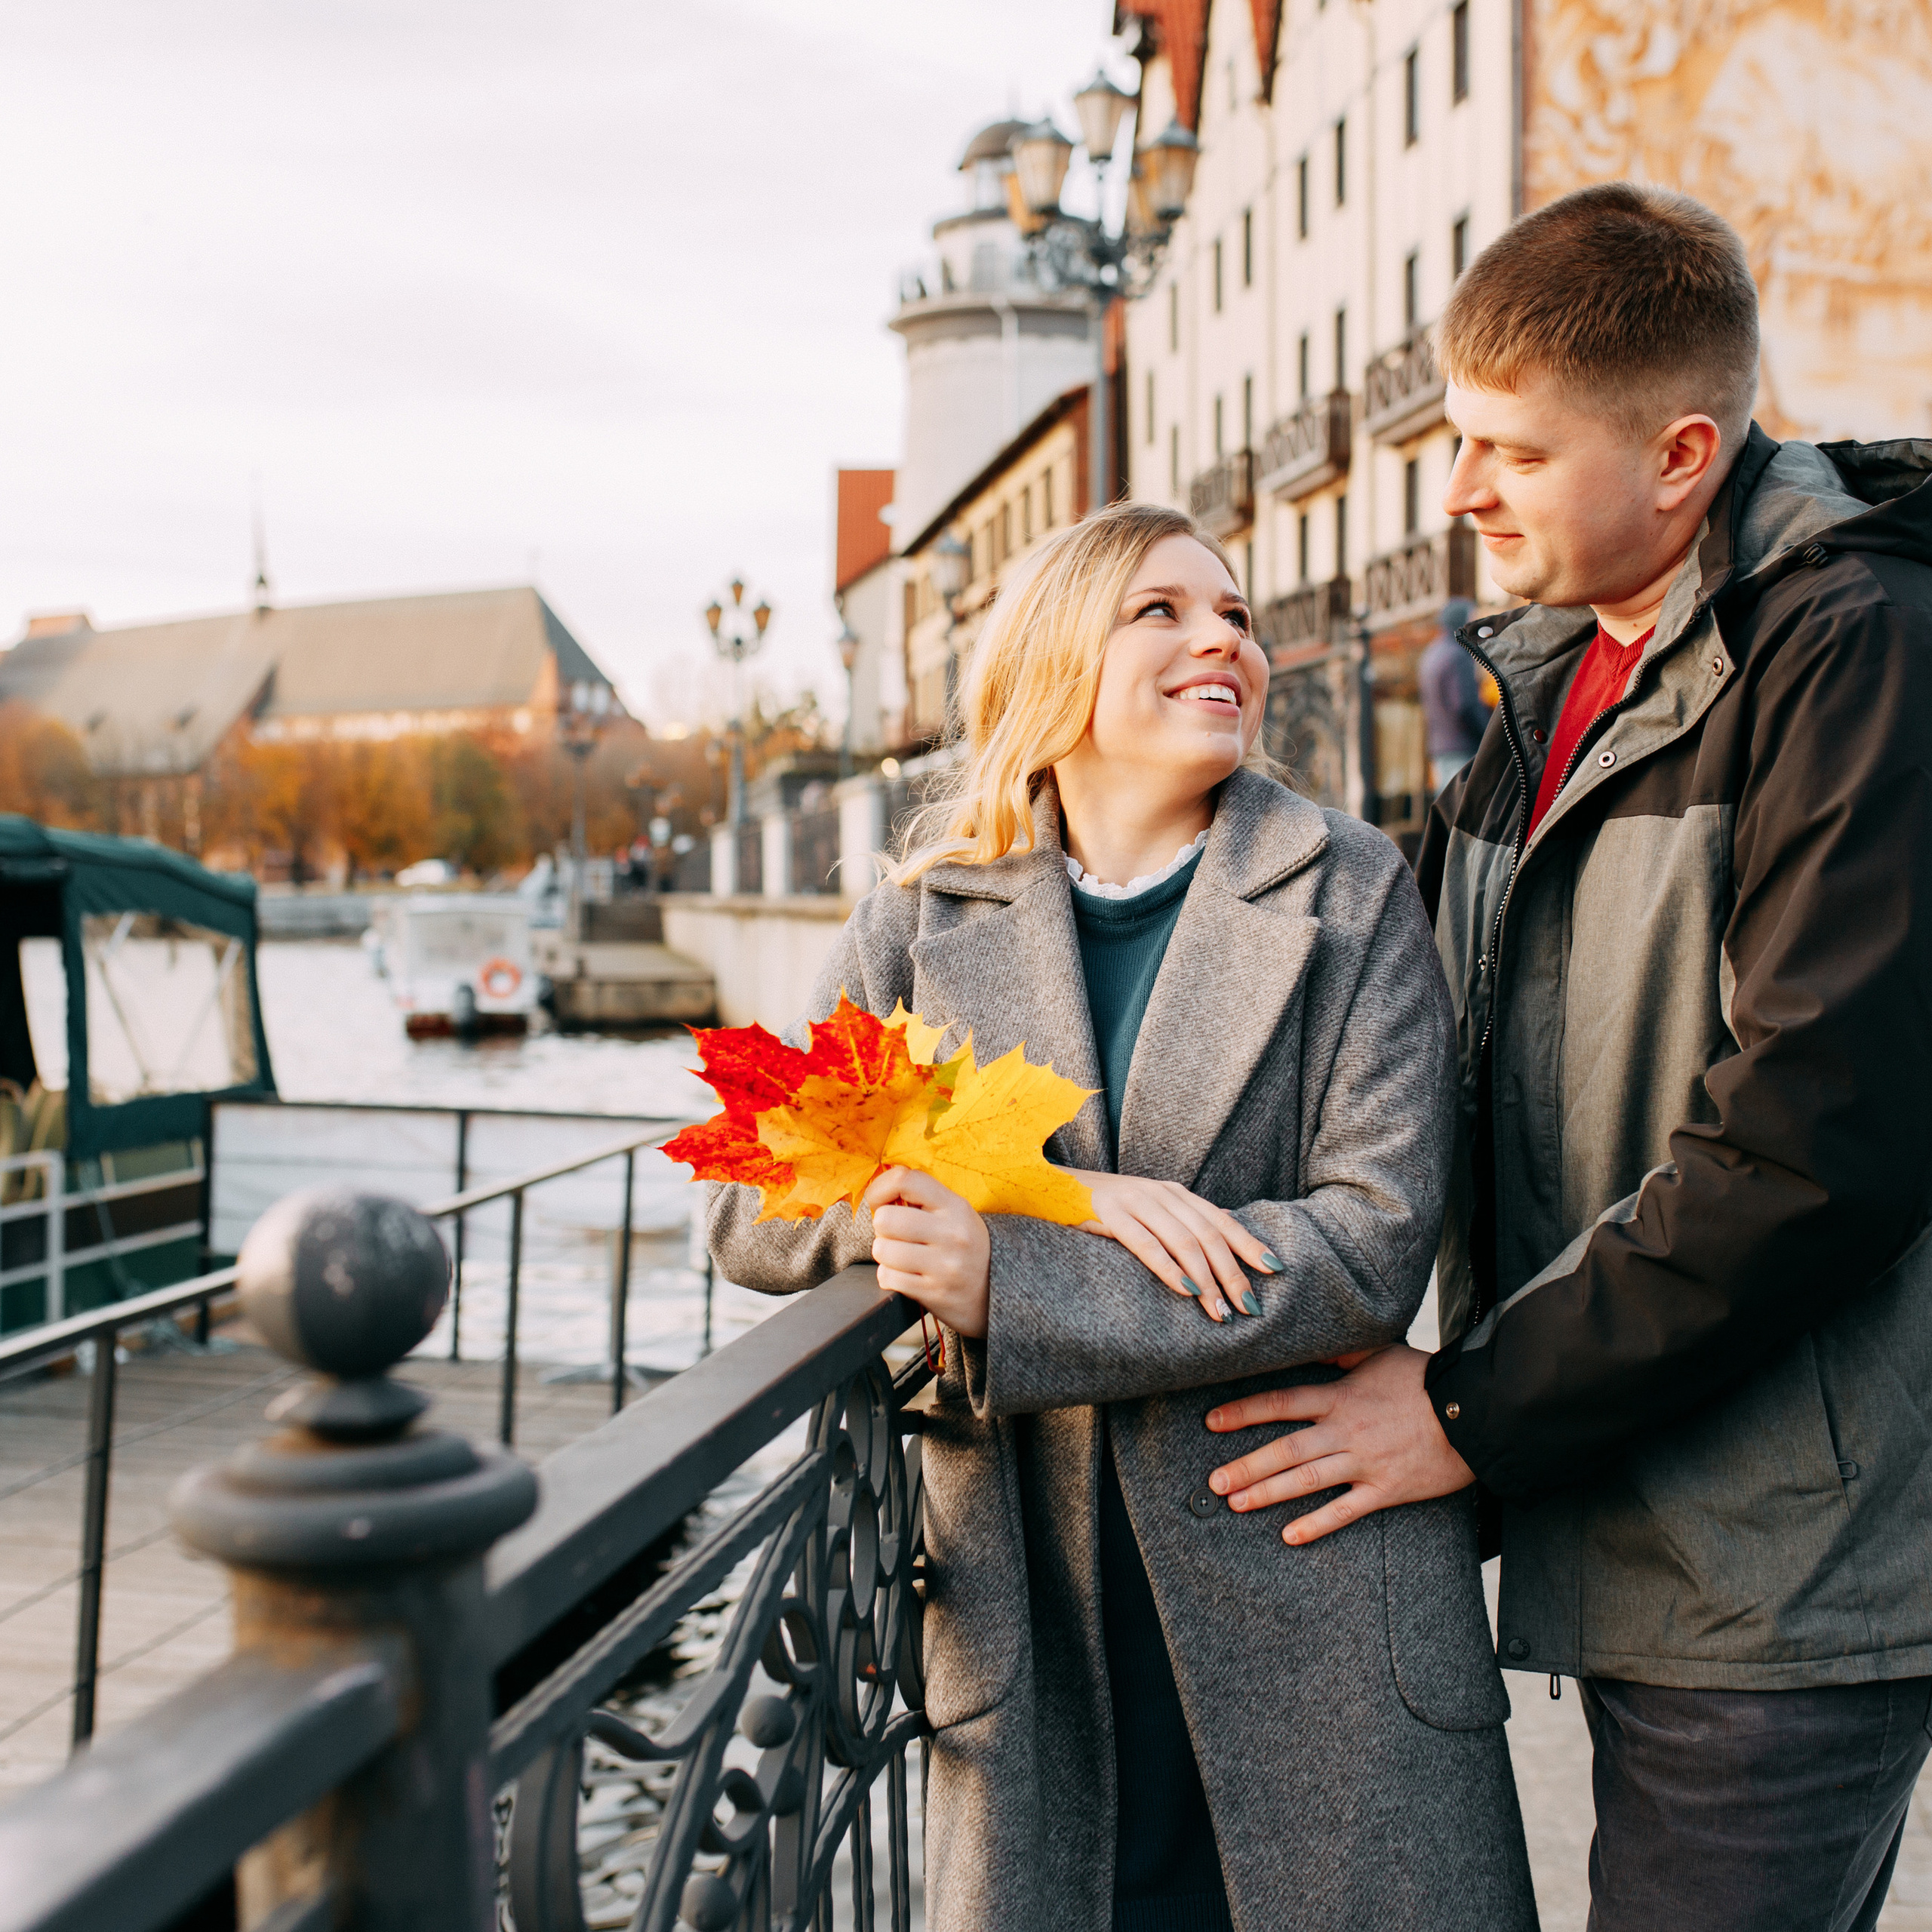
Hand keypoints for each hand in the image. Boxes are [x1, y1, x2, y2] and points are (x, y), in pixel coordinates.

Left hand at [862, 1167, 990, 1337]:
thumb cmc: (964, 1247)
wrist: (995, 1291)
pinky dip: (889, 1276)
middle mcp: (952, 1234)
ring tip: (901, 1255)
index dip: (881, 1187)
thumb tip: (878, 1192)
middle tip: (895, 1233)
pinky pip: (887, 1277)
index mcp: (955, 1206)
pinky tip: (905, 1274)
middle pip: (885, 1218)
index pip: (905, 1180)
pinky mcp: (934, 1293)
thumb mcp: (955, 1213)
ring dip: (885, 1253)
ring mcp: (944, 1266)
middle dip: (882, 1227)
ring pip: (882, 1250)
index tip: (879, 1200)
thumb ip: (922, 1198)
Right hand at [1070, 1171, 1278, 1322]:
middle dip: (1232, 1273)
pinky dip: (1169, 1268)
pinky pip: (1146, 1244)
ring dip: (1206, 1279)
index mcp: (1174, 1193)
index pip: (1221, 1220)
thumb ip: (1181, 1223)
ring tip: (1220, 1311)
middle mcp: (1160, 1194)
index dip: (1249, 1244)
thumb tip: (1224, 1241)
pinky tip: (1185, 1289)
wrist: (1049, 1186)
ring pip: (1183, 1242)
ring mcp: (1135, 1202)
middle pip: (1208, 1235)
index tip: (1275, 1270)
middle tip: (1249, 1307)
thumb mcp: (1147, 1210)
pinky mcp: (1109, 1215)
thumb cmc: (1102, 1208)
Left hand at [1203, 1343, 1473, 1543]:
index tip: (1212, 1422)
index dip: (1243, 1412)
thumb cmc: (1424, 1379)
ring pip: (1306, 1481)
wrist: (1472, 1411)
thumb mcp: (1379, 1353)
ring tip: (1236, 1503)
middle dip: (1245, 1465)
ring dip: (1267, 1493)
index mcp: (1340, 1396)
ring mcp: (1364, 1462)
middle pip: (1285, 1449)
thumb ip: (1341, 1353)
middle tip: (1214, 1480)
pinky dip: (1316, 1524)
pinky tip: (1289, 1535)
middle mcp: (1345, 1430)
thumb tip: (1312, 1346)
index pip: (1280, 1403)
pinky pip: (1346, 1511)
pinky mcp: (1386, 1490)